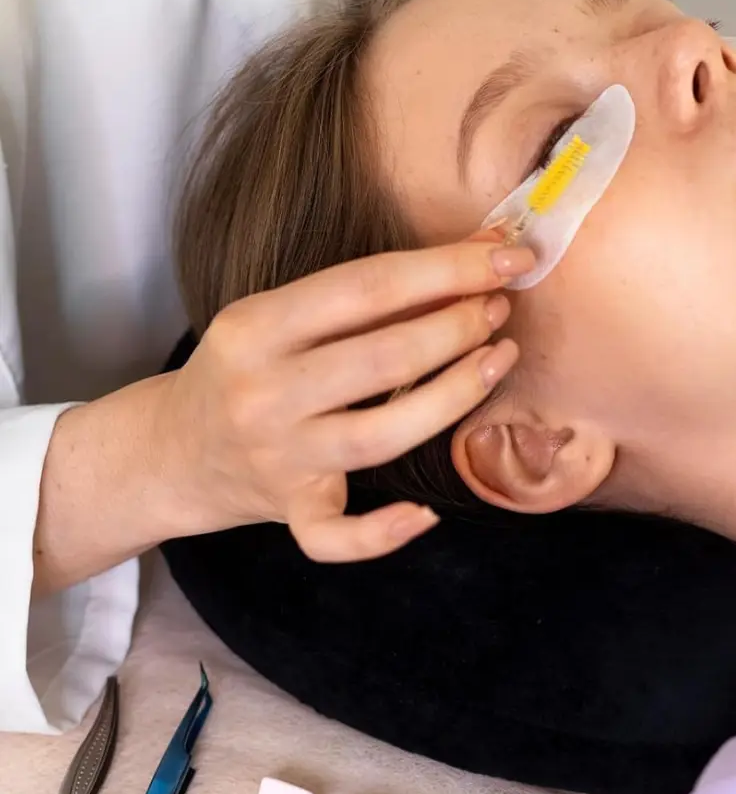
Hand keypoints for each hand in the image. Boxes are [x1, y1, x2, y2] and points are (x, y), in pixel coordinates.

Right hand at [157, 235, 533, 562]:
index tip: (504, 256)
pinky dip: (381, 534)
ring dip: (454, 396)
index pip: (365, 288)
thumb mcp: (277, 320)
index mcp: (254, 327)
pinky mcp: (290, 511)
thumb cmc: (244, 372)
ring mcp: (278, 458)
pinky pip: (335, 537)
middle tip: (500, 308)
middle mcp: (263, 393)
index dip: (445, 269)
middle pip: (382, 358)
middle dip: (457, 326)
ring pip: (381, 436)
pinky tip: (425, 514)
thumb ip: (362, 299)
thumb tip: (472, 259)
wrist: (172, 451)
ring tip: (498, 359)